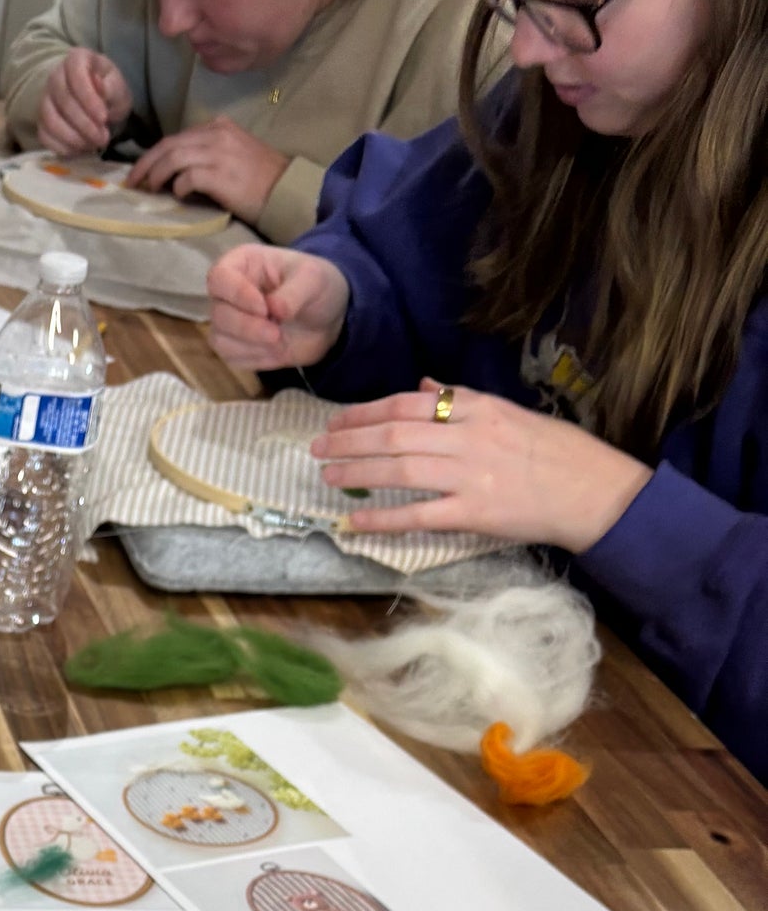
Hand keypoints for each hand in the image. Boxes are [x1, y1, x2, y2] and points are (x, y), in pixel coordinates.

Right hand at [36, 49, 132, 156]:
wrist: (95, 103)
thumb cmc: (108, 90)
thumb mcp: (117, 86)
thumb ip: (111, 86)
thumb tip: (99, 86)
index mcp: (76, 60)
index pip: (76, 76)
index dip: (89, 99)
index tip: (104, 118)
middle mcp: (55, 77)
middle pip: (63, 102)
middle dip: (85, 124)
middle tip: (103, 137)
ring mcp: (45, 100)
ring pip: (51, 121)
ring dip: (74, 138)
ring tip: (93, 144)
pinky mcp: (41, 122)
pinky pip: (45, 137)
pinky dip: (63, 147)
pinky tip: (80, 149)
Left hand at [127, 118, 289, 226]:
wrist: (284, 190)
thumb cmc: (259, 178)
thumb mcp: (233, 153)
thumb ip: (206, 154)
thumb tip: (174, 171)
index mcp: (219, 127)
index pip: (177, 137)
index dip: (155, 154)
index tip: (142, 171)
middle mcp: (216, 134)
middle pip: (169, 145)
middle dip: (146, 164)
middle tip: (132, 182)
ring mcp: (217, 153)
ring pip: (173, 158)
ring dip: (156, 175)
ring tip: (149, 190)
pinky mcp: (219, 174)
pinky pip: (186, 178)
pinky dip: (177, 187)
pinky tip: (177, 196)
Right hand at [207, 243, 349, 371]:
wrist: (326, 319)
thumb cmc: (316, 286)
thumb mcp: (313, 279)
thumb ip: (294, 292)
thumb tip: (274, 310)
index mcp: (242, 264)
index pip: (219, 278)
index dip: (237, 294)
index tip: (265, 308)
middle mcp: (228, 293)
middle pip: (218, 313)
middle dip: (247, 327)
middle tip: (276, 333)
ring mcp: (228, 322)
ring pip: (220, 339)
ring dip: (251, 345)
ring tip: (279, 339)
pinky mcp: (235, 348)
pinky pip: (232, 358)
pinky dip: (255, 358)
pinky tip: (276, 350)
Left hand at [309, 379, 652, 548]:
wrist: (592, 490)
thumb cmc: (553, 453)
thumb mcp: (508, 414)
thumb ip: (461, 401)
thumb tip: (422, 388)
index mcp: (477, 408)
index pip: (409, 404)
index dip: (366, 412)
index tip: (337, 419)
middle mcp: (470, 436)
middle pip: (395, 433)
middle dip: (350, 438)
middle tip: (317, 446)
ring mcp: (470, 475)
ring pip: (400, 468)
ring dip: (357, 471)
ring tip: (327, 475)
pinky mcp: (473, 513)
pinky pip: (417, 515)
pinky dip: (381, 518)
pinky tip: (353, 522)